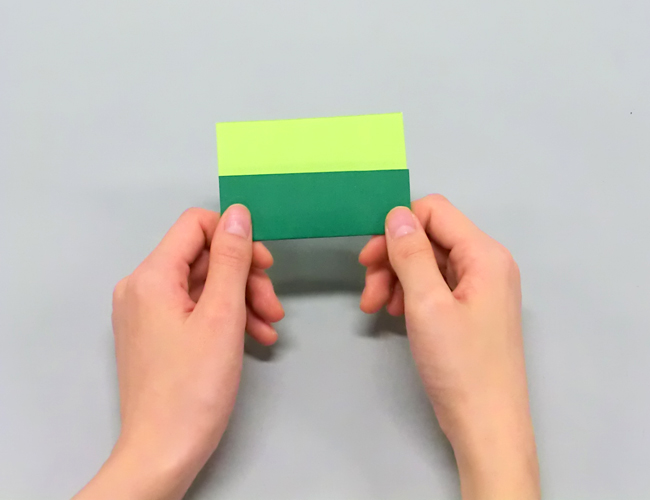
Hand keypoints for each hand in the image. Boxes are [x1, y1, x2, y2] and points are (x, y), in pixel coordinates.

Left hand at [73, 205, 283, 499]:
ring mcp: (146, 313)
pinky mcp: (156, 334)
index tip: (265, 266)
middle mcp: (142, 287)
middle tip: (273, 306)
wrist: (163, 452)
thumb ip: (231, 259)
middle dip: (244, 276)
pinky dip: (226, 317)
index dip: (235, 238)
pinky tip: (255, 338)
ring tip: (270, 327)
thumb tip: (238, 212)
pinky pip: (195, 309)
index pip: (196, 225)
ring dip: (242, 299)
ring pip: (203, 285)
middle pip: (202, 257)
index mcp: (151, 276)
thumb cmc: (193, 388)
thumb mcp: (222, 315)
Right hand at [359, 195, 539, 499]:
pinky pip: (435, 285)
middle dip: (393, 258)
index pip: (434, 211)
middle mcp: (487, 264)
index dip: (397, 228)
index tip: (369, 260)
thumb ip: (411, 253)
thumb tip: (396, 213)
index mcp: (484, 255)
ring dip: (396, 278)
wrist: (486, 425)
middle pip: (429, 238)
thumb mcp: (427, 304)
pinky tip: (395, 314)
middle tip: (369, 291)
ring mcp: (480, 288)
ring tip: (376, 308)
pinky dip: (410, 293)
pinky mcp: (470, 309)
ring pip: (428, 262)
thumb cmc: (460, 366)